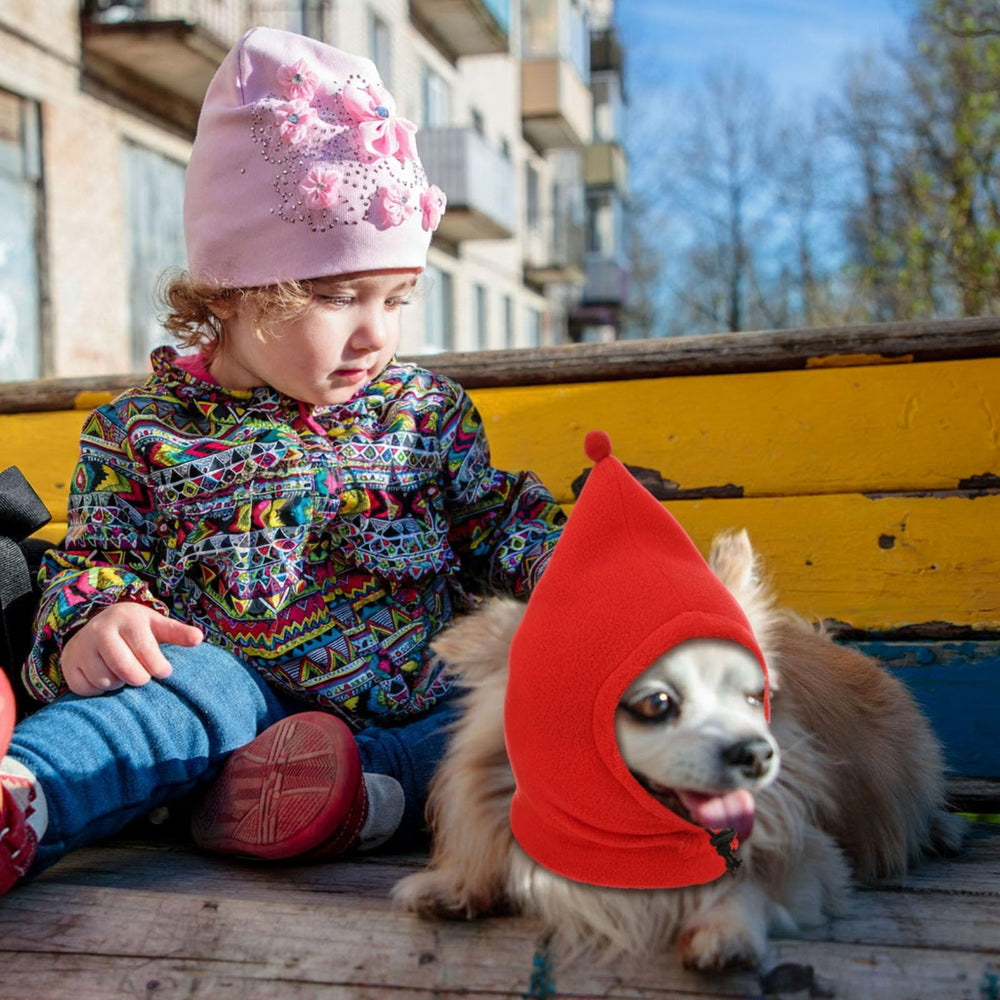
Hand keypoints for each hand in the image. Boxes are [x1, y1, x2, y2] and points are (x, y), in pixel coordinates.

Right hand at [61, 602, 203, 696]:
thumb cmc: (136, 630)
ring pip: (107, 682)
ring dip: (119, 683)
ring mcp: (81, 647)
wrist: (97, 625)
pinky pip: (87, 689)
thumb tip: (199, 638)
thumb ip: (178, 633)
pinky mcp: (68, 664)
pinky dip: (99, 689)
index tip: (165, 672)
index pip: (146, 651)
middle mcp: (100, 630)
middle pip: (126, 671)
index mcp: (127, 619)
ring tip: (123, 670)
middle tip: (142, 675)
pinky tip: (105, 675)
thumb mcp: (157, 626)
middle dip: (139, 678)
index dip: (158, 667)